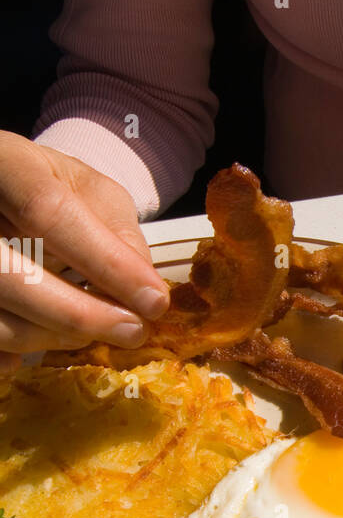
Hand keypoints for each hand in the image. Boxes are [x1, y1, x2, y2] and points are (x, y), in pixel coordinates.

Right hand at [0, 132, 169, 372]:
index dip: (106, 262)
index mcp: (5, 165)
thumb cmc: (49, 188)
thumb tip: (144, 290)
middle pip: (15, 276)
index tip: (153, 301)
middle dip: (82, 315)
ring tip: (96, 330)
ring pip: (0, 319)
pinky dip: (15, 353)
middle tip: (132, 331)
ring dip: (55, 337)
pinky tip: (45, 340)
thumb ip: (118, 231)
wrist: (2, 193)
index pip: (48, 213)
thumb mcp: (89, 191)